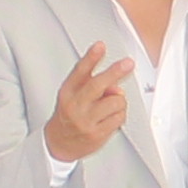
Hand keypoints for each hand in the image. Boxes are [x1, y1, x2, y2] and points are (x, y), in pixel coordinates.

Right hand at [44, 42, 132, 165]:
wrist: (59, 142)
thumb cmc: (69, 114)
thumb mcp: (73, 94)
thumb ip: (92, 84)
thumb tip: (116, 86)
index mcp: (68, 91)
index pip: (80, 71)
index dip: (91, 57)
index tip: (100, 46)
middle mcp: (75, 105)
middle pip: (98, 85)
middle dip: (115, 72)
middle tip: (128, 63)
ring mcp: (86, 121)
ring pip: (115, 102)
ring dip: (119, 101)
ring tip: (110, 106)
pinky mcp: (97, 134)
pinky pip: (119, 118)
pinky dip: (119, 115)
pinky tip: (110, 118)